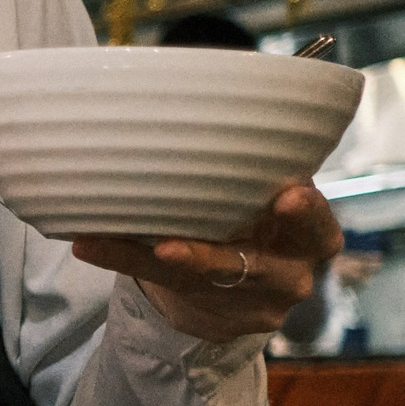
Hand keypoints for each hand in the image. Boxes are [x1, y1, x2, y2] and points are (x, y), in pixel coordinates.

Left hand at [70, 185, 340, 341]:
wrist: (237, 292)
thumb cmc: (254, 223)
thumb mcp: (269, 199)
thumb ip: (260, 169)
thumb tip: (221, 90)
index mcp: (312, 236)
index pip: (316, 225)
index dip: (306, 214)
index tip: (289, 195)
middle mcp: (288, 273)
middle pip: (260, 269)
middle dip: (218, 257)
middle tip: (173, 247)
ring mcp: (248, 301)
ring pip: (198, 277)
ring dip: (162, 260)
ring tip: (126, 242)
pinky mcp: (209, 314)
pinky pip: (159, 283)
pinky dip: (121, 259)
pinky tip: (88, 244)